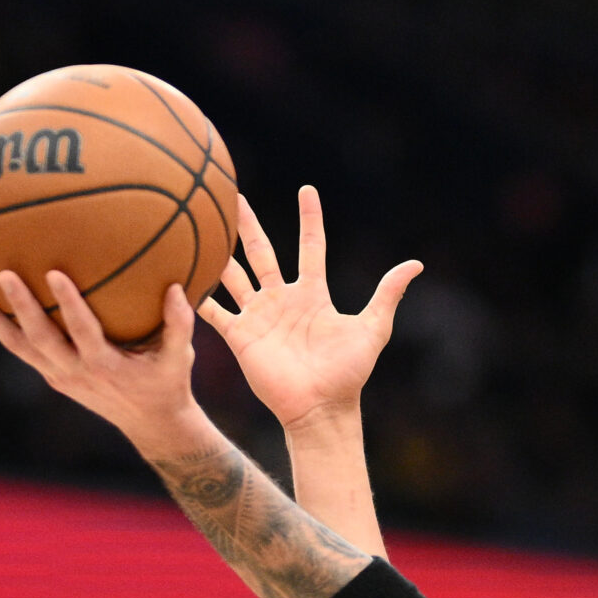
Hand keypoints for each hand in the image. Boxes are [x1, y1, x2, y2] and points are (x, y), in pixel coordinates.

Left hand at [0, 268, 206, 454]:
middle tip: (3, 273)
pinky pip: (19, 348)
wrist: (149, 424)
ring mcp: (58, 376)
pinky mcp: (50, 375)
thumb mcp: (179, 358)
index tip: (54, 273)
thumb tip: (178, 287)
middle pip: (39, 338)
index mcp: (104, 365)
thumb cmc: (167, 383)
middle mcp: (75, 371)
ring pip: (17, 346)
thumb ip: (179, 324)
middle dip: (20, 306)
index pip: (82, 332)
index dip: (67, 304)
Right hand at [203, 187, 421, 431]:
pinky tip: (181, 276)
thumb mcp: (372, 329)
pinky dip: (198, 296)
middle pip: (262, 253)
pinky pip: (214, 312)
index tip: (307, 189)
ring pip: (233, 276)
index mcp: (313, 294)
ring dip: (218, 254)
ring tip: (199, 229)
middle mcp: (282, 300)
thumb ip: (387, 294)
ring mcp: (259, 316)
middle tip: (233, 198)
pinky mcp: (240, 336)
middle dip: (248, 226)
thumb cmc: (348, 373)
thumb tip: (415, 264)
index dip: (309, 218)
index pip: (311, 247)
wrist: (320, 408)